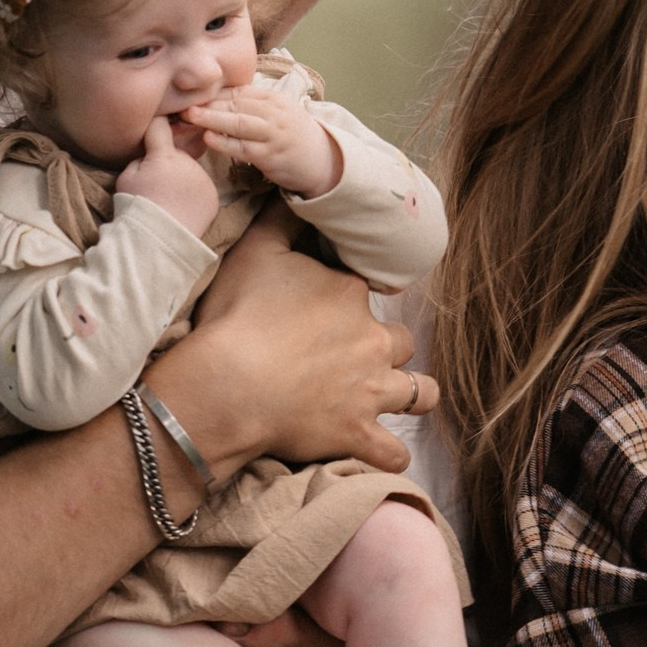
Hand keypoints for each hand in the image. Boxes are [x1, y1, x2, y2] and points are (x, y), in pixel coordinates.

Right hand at [117, 113, 218, 237]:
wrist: (158, 239)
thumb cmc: (136, 208)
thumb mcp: (126, 177)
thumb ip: (140, 159)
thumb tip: (149, 154)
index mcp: (165, 155)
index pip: (161, 126)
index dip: (156, 124)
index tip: (157, 123)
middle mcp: (189, 163)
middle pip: (176, 153)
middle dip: (167, 163)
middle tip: (156, 184)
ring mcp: (204, 180)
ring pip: (190, 171)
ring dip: (182, 179)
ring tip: (169, 200)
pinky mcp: (214, 197)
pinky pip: (201, 188)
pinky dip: (193, 195)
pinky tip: (181, 208)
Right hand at [159, 210, 429, 475]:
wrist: (227, 384)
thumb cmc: (237, 317)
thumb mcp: (254, 251)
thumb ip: (281, 218)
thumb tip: (295, 193)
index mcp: (350, 294)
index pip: (365, 290)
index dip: (348, 299)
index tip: (325, 311)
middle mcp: (373, 341)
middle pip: (401, 340)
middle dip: (385, 347)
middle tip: (354, 356)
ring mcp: (371, 392)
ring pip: (419, 393)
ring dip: (412, 394)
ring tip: (396, 397)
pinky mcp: (358, 435)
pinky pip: (393, 453)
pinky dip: (389, 454)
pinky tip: (381, 451)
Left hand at [185, 78, 340, 199]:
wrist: (321, 160)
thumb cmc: (290, 135)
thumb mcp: (275, 113)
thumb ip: (250, 106)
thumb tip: (213, 101)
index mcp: (273, 98)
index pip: (238, 92)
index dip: (212, 94)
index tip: (190, 96)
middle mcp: (274, 113)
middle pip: (235, 104)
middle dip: (207, 104)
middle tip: (181, 103)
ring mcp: (273, 134)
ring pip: (238, 122)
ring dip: (212, 118)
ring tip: (189, 116)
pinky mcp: (270, 155)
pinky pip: (243, 147)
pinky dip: (224, 142)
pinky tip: (208, 138)